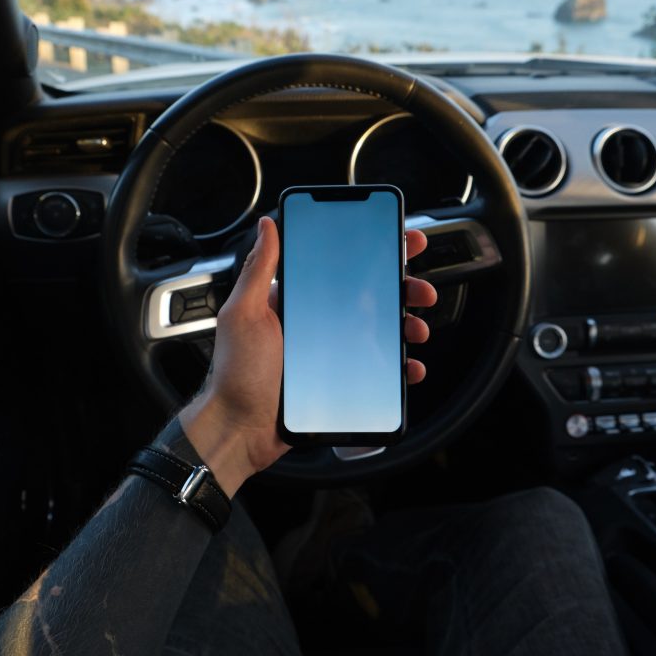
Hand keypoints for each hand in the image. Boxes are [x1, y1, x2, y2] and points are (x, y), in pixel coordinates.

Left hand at [180, 216, 436, 495]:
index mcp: (297, 300)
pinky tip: (410, 366)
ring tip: (416, 329)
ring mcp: (332, 351)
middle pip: (371, 296)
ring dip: (407, 325)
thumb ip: (258, 269)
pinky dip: (401, 366)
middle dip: (403, 289)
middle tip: (420, 290)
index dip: (373, 252)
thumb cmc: (235, 374)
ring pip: (382, 331)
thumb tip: (267, 225)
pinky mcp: (342, 379)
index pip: (341, 266)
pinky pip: (380, 369)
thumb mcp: (243, 314)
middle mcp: (318, 322)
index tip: (401, 241)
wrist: (242, 430)